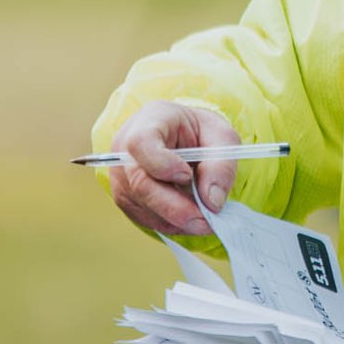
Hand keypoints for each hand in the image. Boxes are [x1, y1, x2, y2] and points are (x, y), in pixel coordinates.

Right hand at [108, 101, 241, 236]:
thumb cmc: (201, 133)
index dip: (162, 164)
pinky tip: (189, 217)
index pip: (141, 142)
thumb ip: (221, 166)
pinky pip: (144, 218)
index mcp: (150, 120)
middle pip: (140, 182)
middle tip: (206, 221)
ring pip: (142, 205)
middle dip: (175, 207)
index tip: (187, 176)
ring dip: (176, 219)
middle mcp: (126, 148)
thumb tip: (212, 202)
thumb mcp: (222, 138)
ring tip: (204, 219)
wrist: (184, 138)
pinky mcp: (125, 198)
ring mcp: (121, 175)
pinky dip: (170, 223)